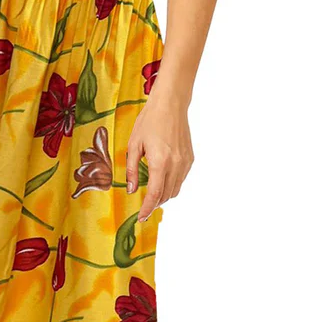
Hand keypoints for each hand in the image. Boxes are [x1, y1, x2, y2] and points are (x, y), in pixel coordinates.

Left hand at [125, 96, 194, 220]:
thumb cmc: (150, 121)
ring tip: (152, 195)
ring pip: (175, 190)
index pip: (154, 195)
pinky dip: (171, 185)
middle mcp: (176, 165)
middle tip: (143, 208)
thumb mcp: (134, 145)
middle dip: (154, 204)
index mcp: (160, 162)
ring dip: (163, 196)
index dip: (147, 209)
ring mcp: (185, 162)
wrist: (171, 104)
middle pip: (165, 195)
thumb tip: (132, 190)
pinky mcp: (190, 158)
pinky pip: (181, 180)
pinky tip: (162, 180)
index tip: (140, 218)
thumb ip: (133, 170)